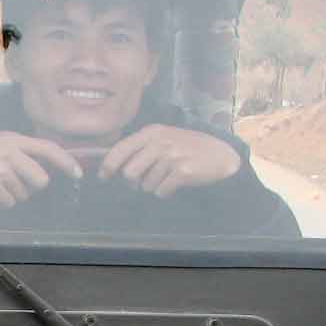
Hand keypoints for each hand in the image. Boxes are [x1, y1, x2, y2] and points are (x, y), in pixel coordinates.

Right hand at [0, 132, 82, 207]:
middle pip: (41, 179)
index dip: (66, 162)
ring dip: (12, 194)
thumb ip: (18, 150)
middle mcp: (10, 151)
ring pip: (24, 193)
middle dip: (31, 187)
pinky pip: (9, 202)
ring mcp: (1, 168)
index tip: (77, 174)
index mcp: (12, 140)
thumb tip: (44, 165)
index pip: (48, 148)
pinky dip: (0, 202)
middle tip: (13, 184)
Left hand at [100, 125, 240, 197]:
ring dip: (153, 187)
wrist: (221, 155)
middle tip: (145, 180)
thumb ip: (139, 147)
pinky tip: (175, 184)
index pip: (119, 150)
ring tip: (167, 178)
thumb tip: (111, 166)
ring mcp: (171, 156)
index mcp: (151, 132)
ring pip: (145, 185)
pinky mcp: (182, 171)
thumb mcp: (163, 138)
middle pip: (129, 173)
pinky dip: (165, 192)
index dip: (108, 166)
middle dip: (134, 182)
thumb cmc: (188, 148)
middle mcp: (159, 142)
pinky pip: (161, 192)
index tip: (104, 176)